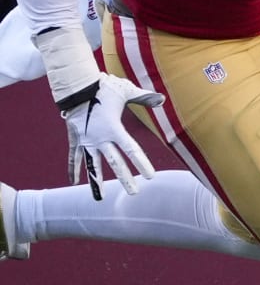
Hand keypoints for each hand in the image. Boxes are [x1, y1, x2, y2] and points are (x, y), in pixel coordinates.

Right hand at [61, 74, 161, 199]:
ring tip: (99, 198)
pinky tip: (73, 182)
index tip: (149, 176)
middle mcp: (99, 138)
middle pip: (114, 162)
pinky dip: (73, 168)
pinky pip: (74, 156)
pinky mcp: (75, 138)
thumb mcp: (126, 91)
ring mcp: (86, 140)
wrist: (75, 86)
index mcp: (114, 129)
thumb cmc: (103, 87)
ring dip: (95, 181)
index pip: (131, 149)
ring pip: (92, 165)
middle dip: (124, 178)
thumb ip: (144, 97)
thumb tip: (162, 99)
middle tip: (134, 193)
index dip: (141, 163)